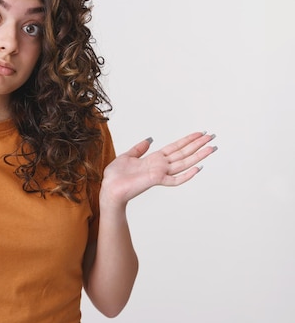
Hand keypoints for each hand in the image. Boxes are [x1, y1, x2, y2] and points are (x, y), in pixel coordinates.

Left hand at [101, 131, 216, 206]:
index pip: (175, 147)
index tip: (200, 134)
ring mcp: (160, 173)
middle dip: (198, 144)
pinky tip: (197, 168)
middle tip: (212, 137)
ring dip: (198, 156)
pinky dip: (186, 175)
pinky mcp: (156, 180)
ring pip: (183, 163)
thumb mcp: (127, 156)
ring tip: (211, 148)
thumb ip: (139, 148)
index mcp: (154, 159)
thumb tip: (149, 139)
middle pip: (183, 152)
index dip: (187, 140)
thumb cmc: (116, 176)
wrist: (110, 188)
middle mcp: (160, 165)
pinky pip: (175, 179)